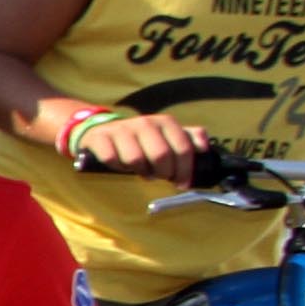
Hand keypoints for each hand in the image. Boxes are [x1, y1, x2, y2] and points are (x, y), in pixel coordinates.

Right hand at [62, 108, 211, 178]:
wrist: (102, 130)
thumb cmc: (140, 138)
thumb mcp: (167, 135)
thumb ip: (189, 138)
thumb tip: (204, 147)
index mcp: (165, 122)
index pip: (183, 148)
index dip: (185, 170)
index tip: (182, 183)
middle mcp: (145, 122)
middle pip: (161, 155)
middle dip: (163, 172)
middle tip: (160, 177)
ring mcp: (121, 129)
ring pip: (136, 159)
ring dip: (140, 171)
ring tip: (141, 171)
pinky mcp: (100, 138)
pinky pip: (112, 159)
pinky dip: (118, 167)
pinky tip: (121, 166)